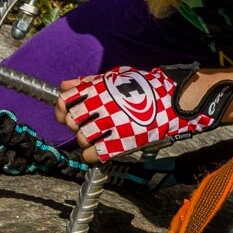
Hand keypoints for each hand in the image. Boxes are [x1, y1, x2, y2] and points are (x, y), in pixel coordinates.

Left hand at [57, 66, 216, 162]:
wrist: (170, 102)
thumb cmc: (145, 87)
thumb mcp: (115, 77)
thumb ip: (88, 81)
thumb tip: (65, 85)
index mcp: (97, 89)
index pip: (64, 100)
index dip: (61, 109)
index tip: (65, 113)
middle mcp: (99, 107)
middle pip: (71, 122)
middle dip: (77, 124)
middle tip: (89, 123)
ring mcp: (108, 126)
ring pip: (81, 139)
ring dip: (87, 139)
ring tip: (99, 135)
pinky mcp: (118, 143)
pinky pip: (91, 155)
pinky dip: (93, 154)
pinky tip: (103, 147)